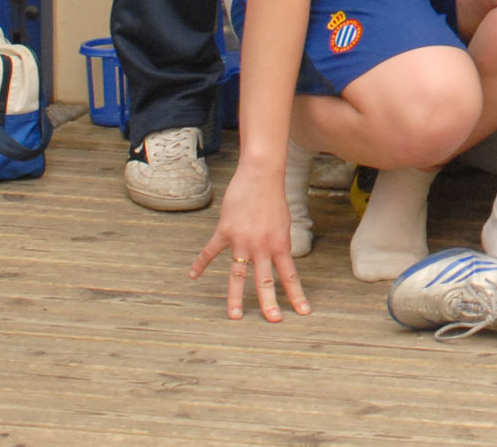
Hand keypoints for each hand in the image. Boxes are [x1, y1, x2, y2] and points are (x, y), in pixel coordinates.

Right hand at [189, 163, 309, 321]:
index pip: (290, 276)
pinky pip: (210, 252)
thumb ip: (278, 244)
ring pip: (239, 276)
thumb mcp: (284, 224)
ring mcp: (242, 242)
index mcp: (280, 245)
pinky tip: (193, 275)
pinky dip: (200, 263)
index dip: (297, 295)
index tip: (303, 312)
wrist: (261, 176)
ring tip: (235, 315)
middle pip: (266, 282)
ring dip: (236, 297)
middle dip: (270, 303)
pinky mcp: (225, 233)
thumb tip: (278, 258)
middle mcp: (262, 247)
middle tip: (273, 321)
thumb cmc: (274, 198)